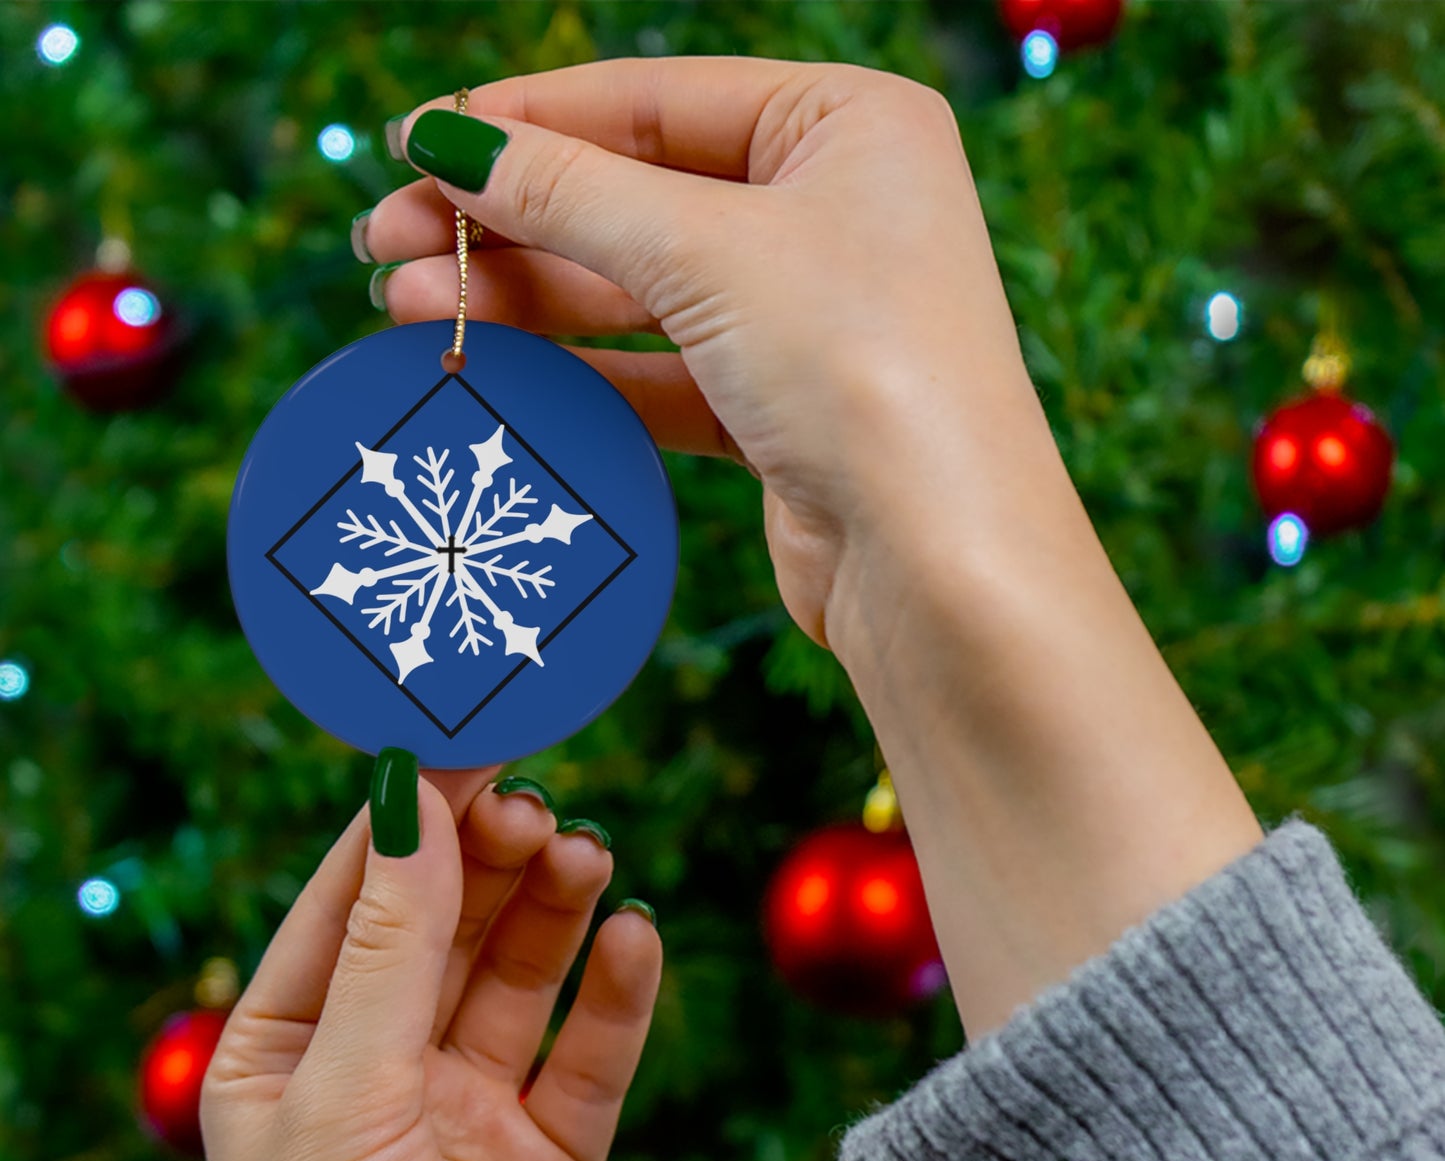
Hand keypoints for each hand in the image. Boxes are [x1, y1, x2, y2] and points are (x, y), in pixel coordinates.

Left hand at [201, 767, 661, 1160]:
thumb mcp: (346, 1097)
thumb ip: (391, 945)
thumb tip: (412, 798)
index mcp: (288, 1051)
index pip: (353, 896)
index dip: (410, 814)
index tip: (469, 734)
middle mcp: (379, 1071)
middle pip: (446, 924)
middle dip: (489, 858)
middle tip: (537, 805)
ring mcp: (468, 1113)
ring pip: (521, 975)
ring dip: (554, 910)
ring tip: (587, 856)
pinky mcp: (552, 1159)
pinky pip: (591, 1055)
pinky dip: (618, 994)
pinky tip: (635, 940)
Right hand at [363, 60, 1262, 1041]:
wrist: (940, 564)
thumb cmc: (862, 370)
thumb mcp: (706, 253)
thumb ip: (569, 193)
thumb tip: (446, 143)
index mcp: (847, 126)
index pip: (655, 99)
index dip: (527, 121)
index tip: (416, 146)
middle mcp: (834, 211)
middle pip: (636, 197)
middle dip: (509, 222)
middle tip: (386, 243)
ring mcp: (808, 316)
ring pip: (638, 292)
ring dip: (525, 298)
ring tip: (409, 306)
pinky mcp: (781, 410)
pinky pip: (659, 372)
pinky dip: (579, 370)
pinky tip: (491, 368)